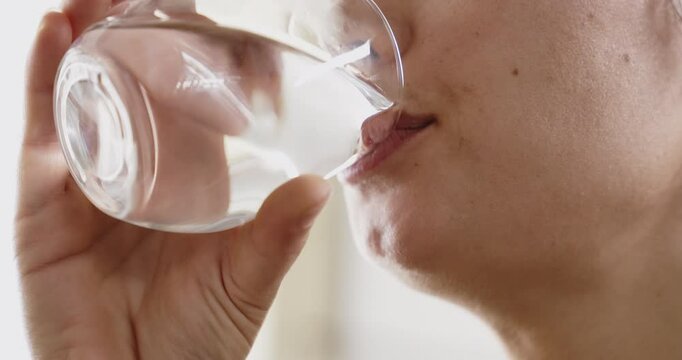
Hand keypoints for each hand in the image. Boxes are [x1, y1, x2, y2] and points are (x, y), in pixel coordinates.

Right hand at [16, 1, 330, 358]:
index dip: (195, 60)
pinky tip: (58, 29)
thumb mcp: (246, 278)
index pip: (191, 105)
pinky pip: (43, 130)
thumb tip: (318, 185)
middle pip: (133, 89)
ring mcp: (88, 183)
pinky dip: (43, 79)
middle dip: (137, 35)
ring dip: (88, 36)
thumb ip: (278, 233)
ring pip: (85, 96)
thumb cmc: (196, 339)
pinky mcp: (43, 204)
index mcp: (189, 183)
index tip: (206, 19)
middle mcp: (138, 174)